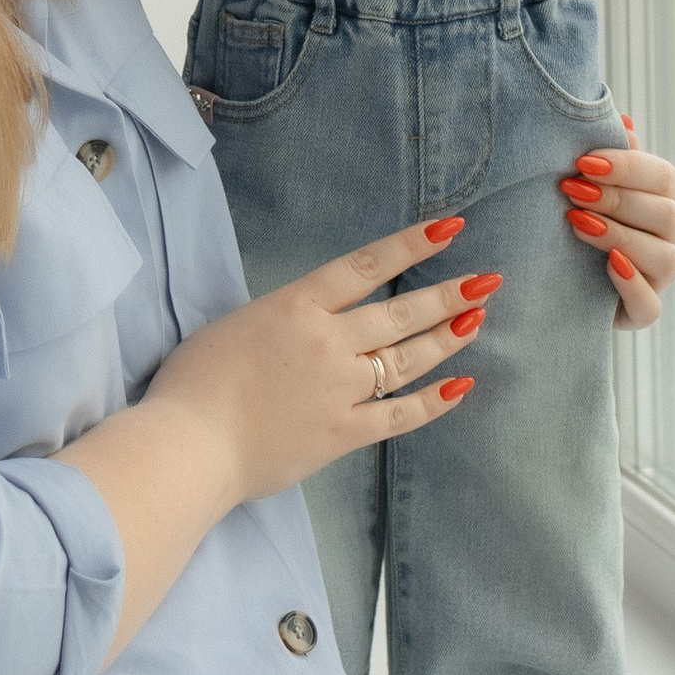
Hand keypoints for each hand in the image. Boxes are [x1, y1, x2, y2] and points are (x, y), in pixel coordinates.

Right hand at [144, 216, 494, 504]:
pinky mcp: (342, 433)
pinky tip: (459, 386)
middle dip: (448, 295)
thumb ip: (282, 318)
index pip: (366, 265)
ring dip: (447, 339)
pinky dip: (433, 402)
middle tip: (486, 281)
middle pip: (400, 312)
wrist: (188, 445)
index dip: (411, 245)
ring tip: (477, 320)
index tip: (449, 229)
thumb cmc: (194, 383)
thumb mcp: (237, 324)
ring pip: (406, 359)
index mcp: (296, 305)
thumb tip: (306, 322)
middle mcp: (327, 341)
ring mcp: (339, 389)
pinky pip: (399, 415)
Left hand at [559, 126, 674, 330]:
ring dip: (621, 237)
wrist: (555, 274)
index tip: (583, 161)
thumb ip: (607, 157)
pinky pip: (652, 306)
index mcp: (661, 199)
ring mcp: (658, 277)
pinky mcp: (641, 312)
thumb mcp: (587, 183)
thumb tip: (623, 120)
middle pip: (667, 215)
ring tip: (578, 224)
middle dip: (617, 200)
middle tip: (572, 190)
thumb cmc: (577, 214)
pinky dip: (633, 286)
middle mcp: (668, 237)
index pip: (663, 177)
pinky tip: (609, 264)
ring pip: (665, 258)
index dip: (628, 167)